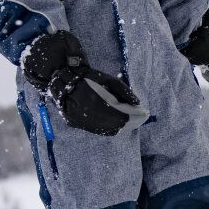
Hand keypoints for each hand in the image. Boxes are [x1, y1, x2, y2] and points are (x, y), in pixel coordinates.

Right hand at [22, 31, 145, 136]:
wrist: (63, 81)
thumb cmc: (88, 78)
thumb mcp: (107, 79)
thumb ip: (124, 91)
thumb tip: (138, 103)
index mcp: (97, 101)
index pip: (121, 114)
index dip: (135, 116)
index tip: (145, 113)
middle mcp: (88, 114)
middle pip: (116, 124)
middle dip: (132, 122)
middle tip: (142, 119)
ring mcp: (81, 121)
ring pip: (107, 130)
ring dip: (123, 128)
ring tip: (134, 122)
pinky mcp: (77, 124)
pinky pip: (98, 131)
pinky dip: (112, 130)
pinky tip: (120, 126)